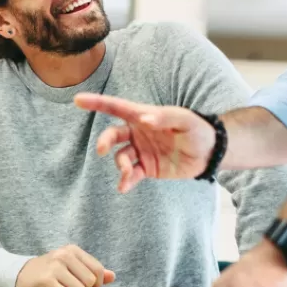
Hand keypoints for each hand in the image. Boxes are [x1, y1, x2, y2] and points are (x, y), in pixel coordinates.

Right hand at [15, 244, 115, 286]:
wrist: (20, 275)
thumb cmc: (49, 272)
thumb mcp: (71, 267)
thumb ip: (92, 271)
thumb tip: (112, 276)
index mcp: (72, 250)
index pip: (97, 269)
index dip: (95, 283)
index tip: (85, 285)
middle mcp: (64, 255)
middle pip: (90, 281)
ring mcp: (55, 266)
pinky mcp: (47, 280)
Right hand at [74, 93, 215, 191]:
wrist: (210, 153)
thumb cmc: (197, 129)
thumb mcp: (184, 119)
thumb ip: (164, 117)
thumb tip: (144, 119)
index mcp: (143, 115)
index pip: (116, 107)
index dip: (96, 103)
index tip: (77, 100)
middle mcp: (137, 132)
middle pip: (112, 135)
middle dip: (104, 141)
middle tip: (101, 150)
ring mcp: (141, 151)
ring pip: (120, 157)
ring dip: (120, 165)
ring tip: (127, 174)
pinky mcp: (147, 168)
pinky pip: (131, 175)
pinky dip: (125, 181)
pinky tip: (123, 187)